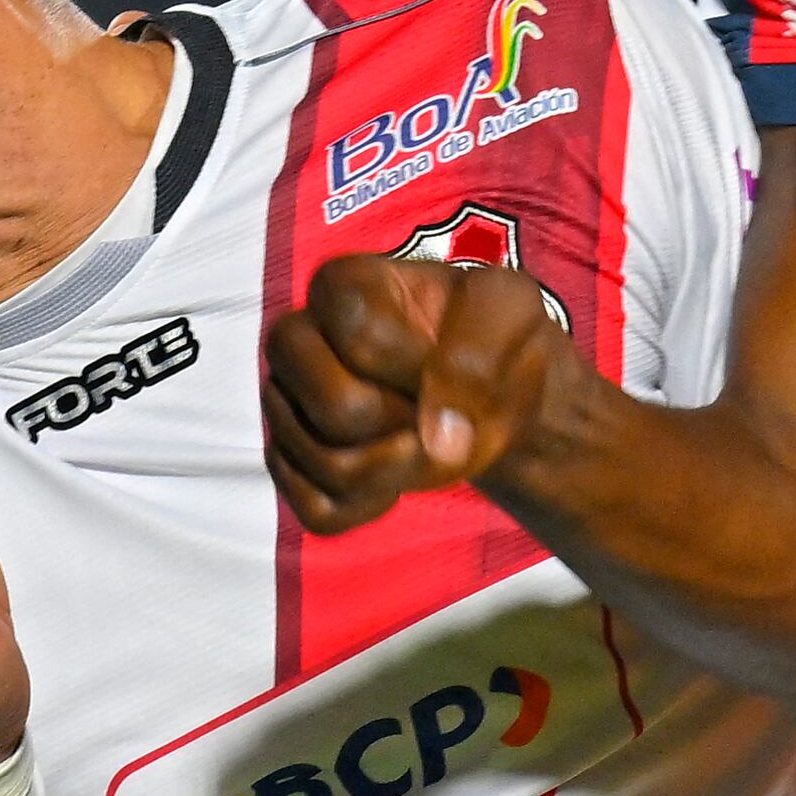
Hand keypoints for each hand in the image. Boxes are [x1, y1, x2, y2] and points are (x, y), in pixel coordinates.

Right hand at [263, 254, 581, 535]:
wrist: (490, 392)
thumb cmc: (491, 340)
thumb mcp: (511, 312)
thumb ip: (478, 354)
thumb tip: (437, 438)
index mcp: (341, 285)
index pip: (363, 336)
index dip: (420, 368)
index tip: (453, 361)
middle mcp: (295, 341)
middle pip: (335, 408)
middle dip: (405, 426)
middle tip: (435, 413)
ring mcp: (284, 406)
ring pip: (324, 467)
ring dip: (396, 471)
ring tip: (423, 444)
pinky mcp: (288, 462)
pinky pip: (315, 511)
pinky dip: (367, 508)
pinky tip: (394, 481)